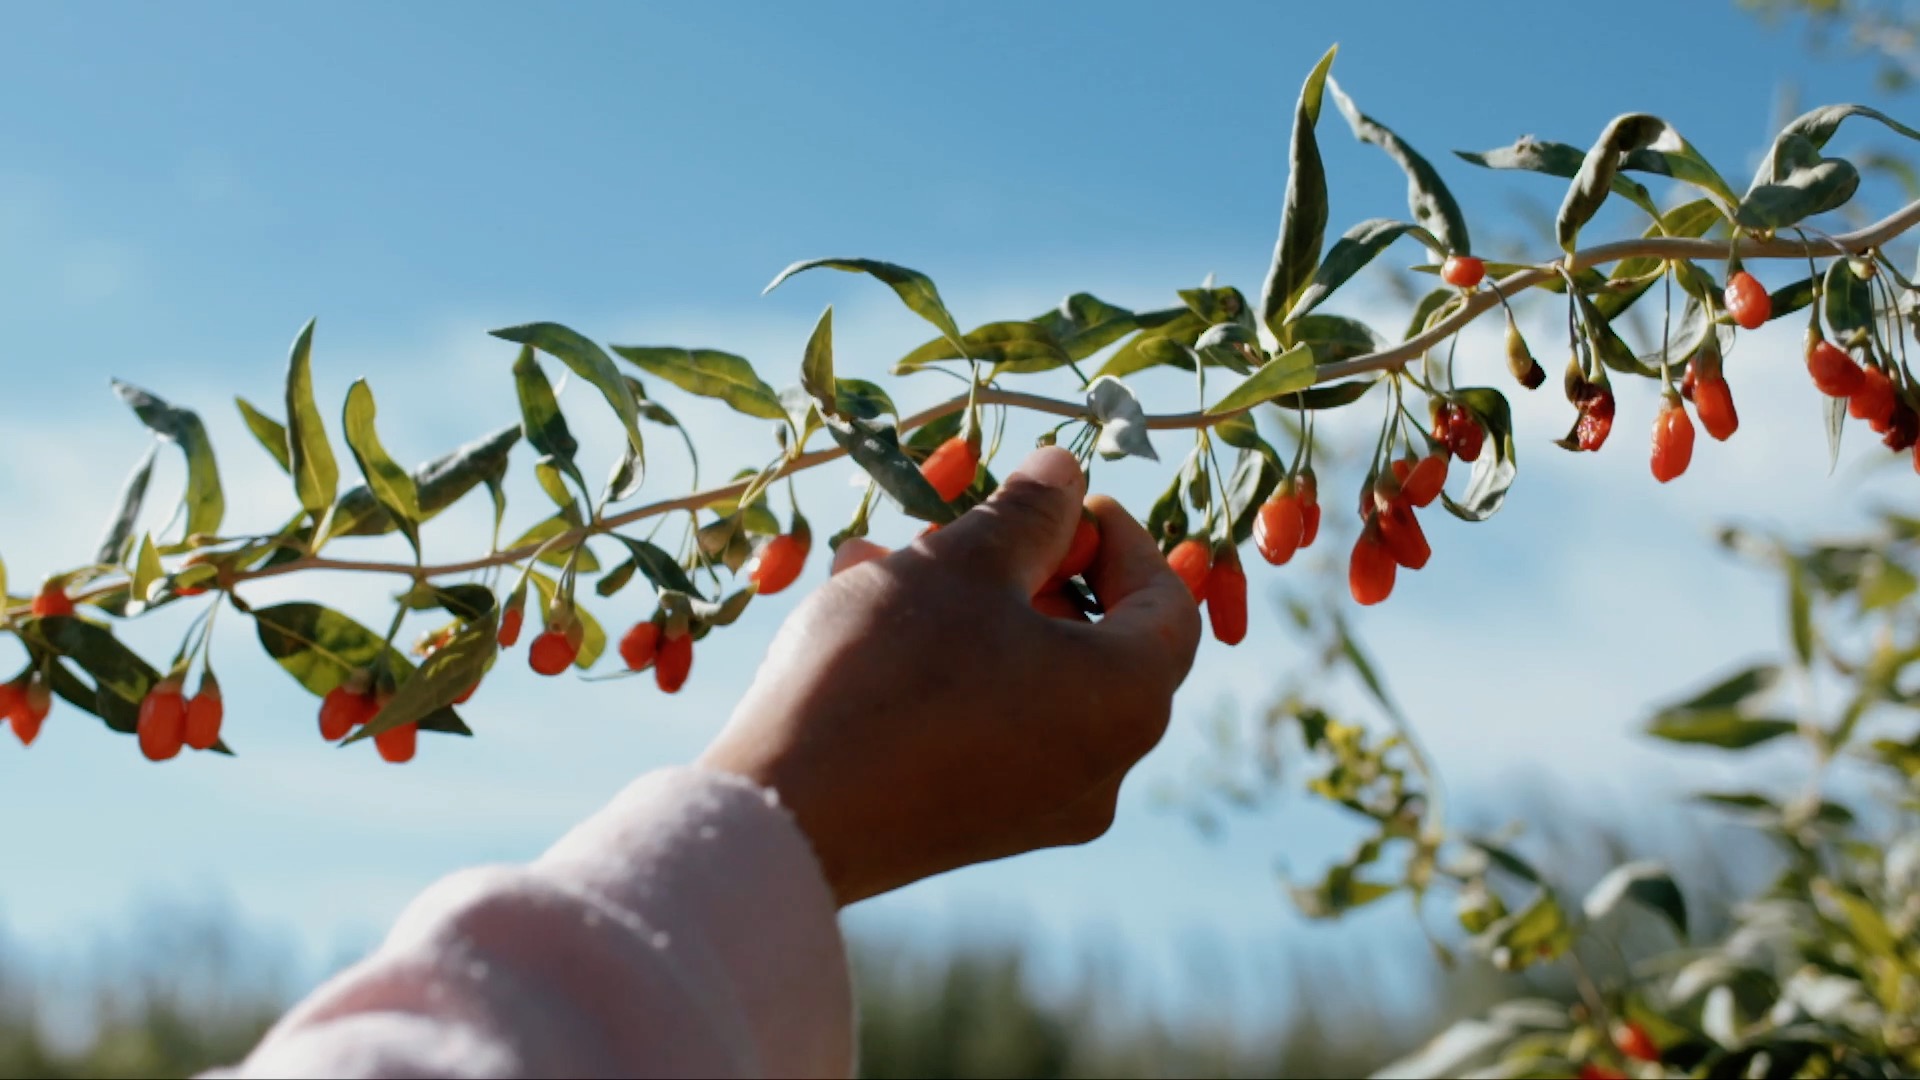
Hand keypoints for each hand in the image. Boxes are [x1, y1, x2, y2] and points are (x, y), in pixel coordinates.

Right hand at [698, 446, 1202, 904]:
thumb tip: (1067, 471)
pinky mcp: (980, 831)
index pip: (1169, 603)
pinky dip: (955, 668)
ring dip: (978, 609)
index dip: (1122, 536)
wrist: (786, 814)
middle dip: (1035, 568)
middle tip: (975, 523)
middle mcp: (1105, 767)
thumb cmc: (889, 671)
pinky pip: (992, 727)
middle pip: (1098, 643)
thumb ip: (1029, 511)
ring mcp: (1043, 810)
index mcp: (1128, 699)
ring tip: (894, 556)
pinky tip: (870, 617)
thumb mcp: (961, 564)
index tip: (1063, 499)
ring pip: (1031, 680)